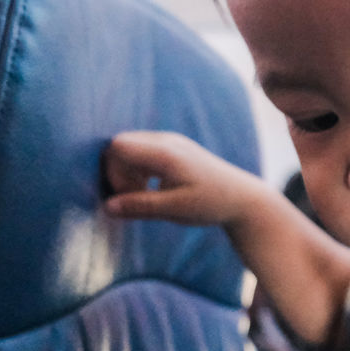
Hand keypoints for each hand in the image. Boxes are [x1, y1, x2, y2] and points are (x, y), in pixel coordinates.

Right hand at [102, 130, 261, 225]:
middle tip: (133, 198)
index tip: (126, 196)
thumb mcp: (175, 209)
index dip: (112, 171)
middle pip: (121, 145)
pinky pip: (144, 152)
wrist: (242, 197)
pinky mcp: (174, 149)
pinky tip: (151, 189)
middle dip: (118, 172)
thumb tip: (107, 207)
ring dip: (128, 171)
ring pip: (131, 148)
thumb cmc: (211, 203)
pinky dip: (139, 169)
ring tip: (143, 195)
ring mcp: (171, 142)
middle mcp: (167, 141)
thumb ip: (140, 206)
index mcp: (166, 153)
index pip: (118, 146)